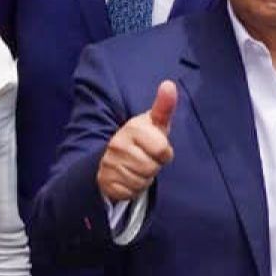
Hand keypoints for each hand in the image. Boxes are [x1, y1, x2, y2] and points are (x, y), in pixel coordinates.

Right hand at [97, 80, 177, 203]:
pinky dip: (133, 189)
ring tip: (137, 168)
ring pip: (141, 180)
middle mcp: (118, 144)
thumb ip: (164, 106)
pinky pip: (129, 191)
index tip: (157, 148)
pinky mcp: (106, 181)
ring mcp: (109, 163)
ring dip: (144, 178)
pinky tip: (128, 178)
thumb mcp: (155, 123)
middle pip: (151, 167)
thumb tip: (169, 84)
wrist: (114, 157)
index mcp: (133, 128)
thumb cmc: (143, 138)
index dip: (164, 152)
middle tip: (146, 159)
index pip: (162, 149)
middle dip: (154, 166)